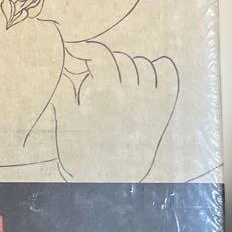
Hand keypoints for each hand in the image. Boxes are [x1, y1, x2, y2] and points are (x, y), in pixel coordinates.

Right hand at [52, 41, 178, 181]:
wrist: (109, 182)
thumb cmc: (82, 154)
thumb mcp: (66, 122)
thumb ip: (63, 92)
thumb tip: (64, 69)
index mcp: (105, 94)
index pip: (100, 54)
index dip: (86, 48)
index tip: (77, 51)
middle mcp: (131, 94)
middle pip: (121, 59)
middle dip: (105, 62)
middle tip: (95, 73)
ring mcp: (150, 101)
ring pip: (144, 65)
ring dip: (129, 67)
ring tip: (118, 79)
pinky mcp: (163, 110)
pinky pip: (168, 76)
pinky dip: (160, 68)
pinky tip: (146, 75)